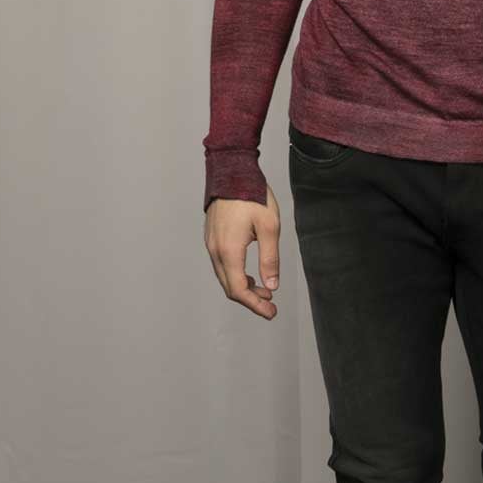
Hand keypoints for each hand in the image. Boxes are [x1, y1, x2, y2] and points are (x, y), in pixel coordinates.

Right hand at [204, 182, 281, 319]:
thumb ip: (270, 258)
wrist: (231, 170)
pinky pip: (221, 265)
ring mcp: (211, 244)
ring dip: (244, 288)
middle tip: (271, 306)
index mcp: (229, 250)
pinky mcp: (212, 238)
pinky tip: (251, 274)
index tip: (271, 312)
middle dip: (250, 300)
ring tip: (265, 290)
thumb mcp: (269, 227)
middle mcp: (216, 251)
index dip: (255, 305)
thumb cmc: (252, 195)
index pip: (239, 290)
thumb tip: (271, 285)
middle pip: (230, 287)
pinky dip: (236, 275)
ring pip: (225, 277)